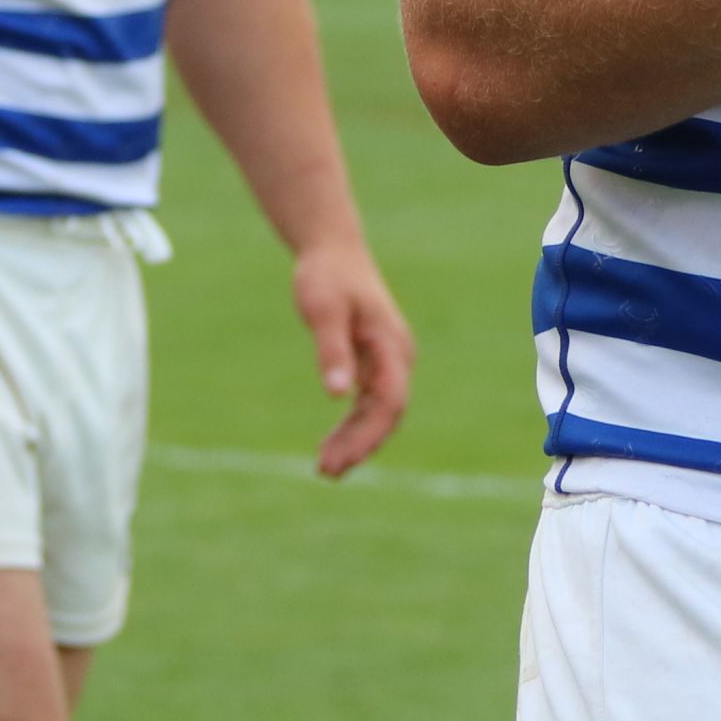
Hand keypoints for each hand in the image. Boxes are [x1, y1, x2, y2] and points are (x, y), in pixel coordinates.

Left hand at [292, 235, 412, 479]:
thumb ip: (331, 350)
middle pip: (387, 413)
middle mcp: (397, 356)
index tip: (341, 459)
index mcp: (391, 345)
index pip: (390, 402)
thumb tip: (336, 394)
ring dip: (356, 440)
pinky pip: (369, 403)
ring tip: (326, 468)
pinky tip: (333, 444)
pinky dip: (353, 425)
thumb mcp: (323, 311)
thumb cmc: (327, 276)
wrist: (333, 250)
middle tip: (326, 471)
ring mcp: (387, 360)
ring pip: (378, 412)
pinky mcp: (374, 362)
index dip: (368, 435)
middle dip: (361, 445)